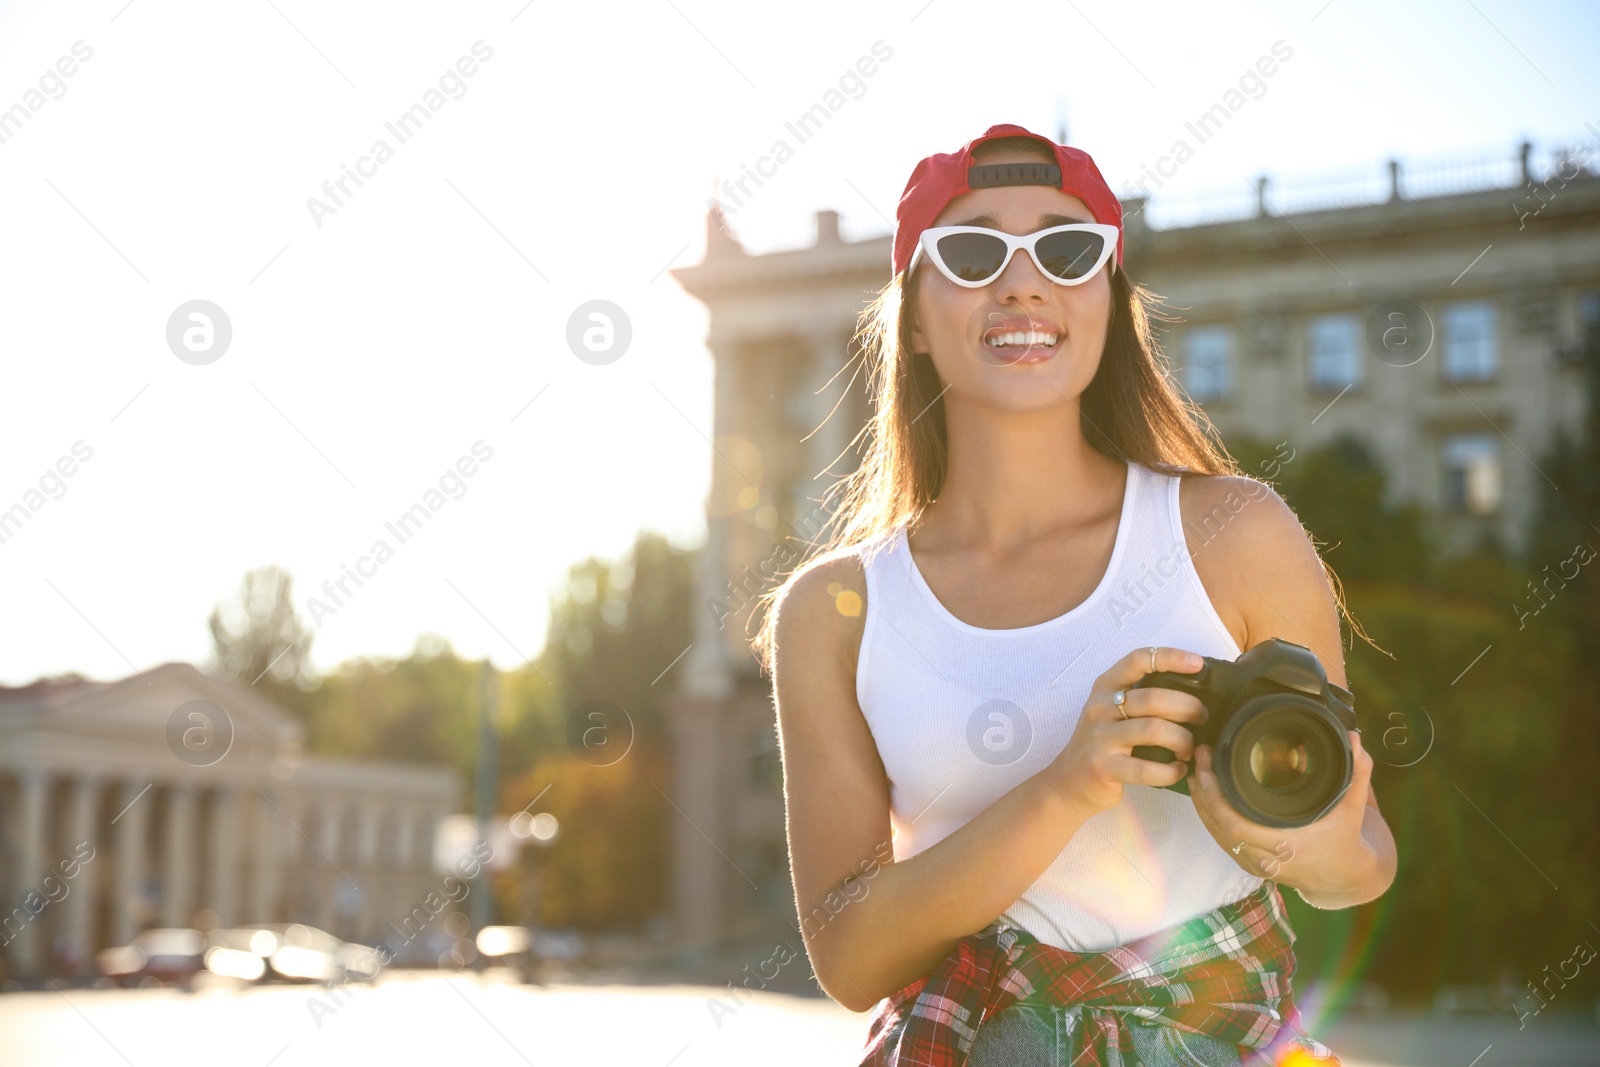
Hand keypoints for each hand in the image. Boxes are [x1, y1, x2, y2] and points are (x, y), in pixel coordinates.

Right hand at [1046, 646, 1209, 817]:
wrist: (1068, 781)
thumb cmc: (1101, 743)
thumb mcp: (1111, 710)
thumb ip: (1141, 697)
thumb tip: (1191, 691)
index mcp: (1105, 687)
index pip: (1139, 660)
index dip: (1171, 658)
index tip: (1197, 664)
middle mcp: (1101, 708)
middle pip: (1154, 698)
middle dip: (1188, 707)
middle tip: (1201, 718)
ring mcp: (1101, 738)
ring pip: (1154, 730)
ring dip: (1183, 740)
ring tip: (1190, 748)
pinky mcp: (1104, 767)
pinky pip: (1146, 769)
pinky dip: (1171, 771)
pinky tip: (1179, 770)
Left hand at [1190, 729, 1377, 895]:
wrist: (1346, 877)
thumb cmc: (1347, 840)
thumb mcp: (1355, 807)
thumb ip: (1357, 772)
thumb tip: (1355, 738)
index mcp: (1290, 845)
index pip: (1237, 824)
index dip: (1216, 797)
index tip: (1210, 765)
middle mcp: (1270, 860)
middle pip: (1221, 827)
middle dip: (1204, 793)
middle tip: (1200, 760)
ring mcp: (1259, 865)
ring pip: (1218, 835)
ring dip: (1202, 804)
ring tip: (1196, 772)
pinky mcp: (1253, 866)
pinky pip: (1223, 842)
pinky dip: (1210, 818)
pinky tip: (1204, 797)